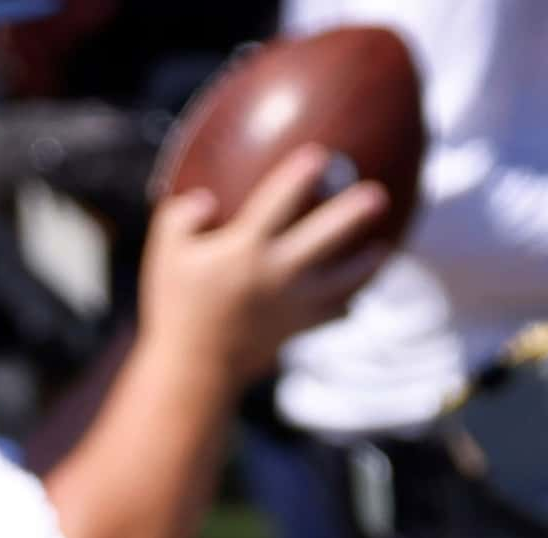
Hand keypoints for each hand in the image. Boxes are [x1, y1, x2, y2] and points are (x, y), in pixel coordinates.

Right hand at [142, 145, 395, 382]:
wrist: (195, 370)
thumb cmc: (176, 307)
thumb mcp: (166, 255)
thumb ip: (181, 218)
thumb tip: (205, 197)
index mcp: (244, 250)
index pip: (278, 203)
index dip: (300, 177)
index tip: (321, 156)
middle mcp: (276, 274)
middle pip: (326, 238)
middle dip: (353, 215)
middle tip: (379, 195)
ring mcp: (293, 305)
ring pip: (343, 282)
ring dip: (366, 265)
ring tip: (382, 250)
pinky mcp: (298, 329)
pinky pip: (334, 313)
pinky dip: (347, 303)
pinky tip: (355, 295)